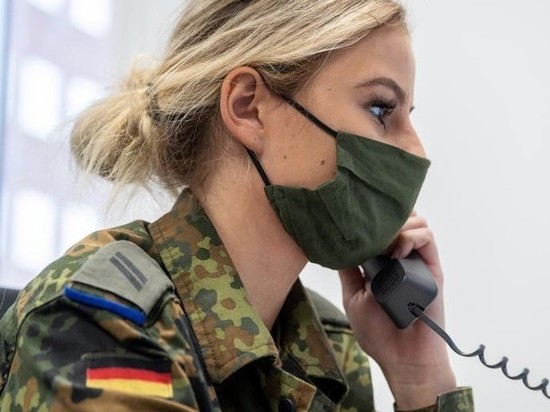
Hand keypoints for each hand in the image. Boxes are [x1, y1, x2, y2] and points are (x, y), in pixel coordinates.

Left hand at [338, 214, 456, 408]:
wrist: (403, 358)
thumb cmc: (378, 332)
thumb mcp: (353, 295)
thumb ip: (348, 270)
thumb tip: (334, 243)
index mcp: (381, 262)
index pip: (381, 227)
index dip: (370, 218)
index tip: (354, 217)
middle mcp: (401, 257)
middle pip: (400, 218)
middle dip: (385, 217)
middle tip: (371, 231)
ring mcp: (417, 261)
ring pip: (416, 222)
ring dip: (399, 224)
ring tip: (385, 243)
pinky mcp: (433, 269)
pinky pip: (428, 239)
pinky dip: (413, 236)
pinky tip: (398, 249)